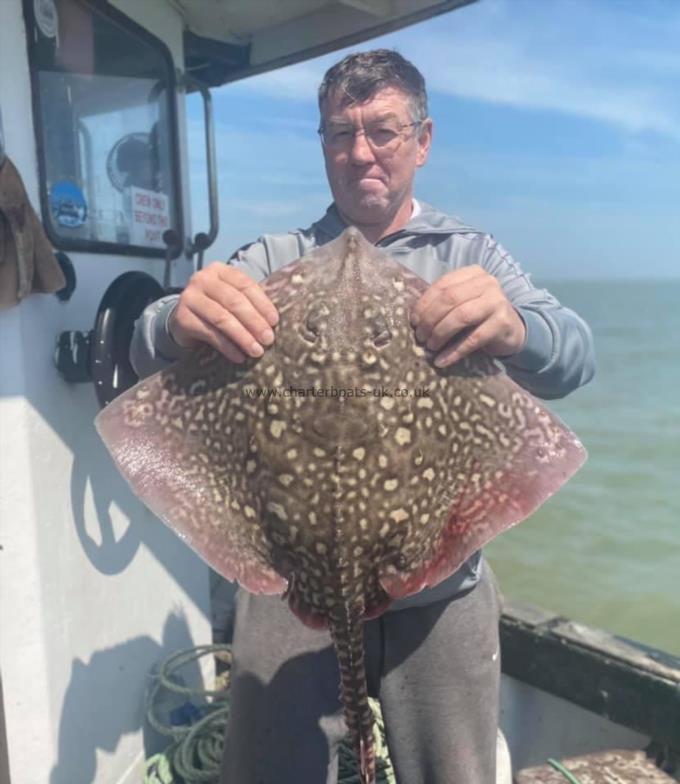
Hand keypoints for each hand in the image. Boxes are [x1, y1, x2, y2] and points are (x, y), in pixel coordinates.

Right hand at [169, 263, 278, 362]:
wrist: (184, 320)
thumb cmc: (216, 308)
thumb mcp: (232, 299)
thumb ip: (250, 303)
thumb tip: (273, 323)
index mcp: (219, 270)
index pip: (245, 284)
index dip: (262, 303)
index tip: (275, 321)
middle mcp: (202, 279)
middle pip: (234, 301)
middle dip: (254, 322)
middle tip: (268, 339)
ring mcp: (190, 297)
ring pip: (222, 318)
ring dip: (243, 337)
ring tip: (256, 351)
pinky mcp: (183, 318)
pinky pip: (210, 334)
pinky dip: (227, 347)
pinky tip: (239, 356)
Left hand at [410, 265, 525, 367]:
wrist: (512, 330)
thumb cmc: (480, 316)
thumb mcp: (464, 302)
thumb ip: (444, 302)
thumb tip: (415, 319)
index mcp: (473, 273)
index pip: (442, 286)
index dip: (424, 304)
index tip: (414, 321)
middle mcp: (487, 283)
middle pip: (449, 299)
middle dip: (430, 320)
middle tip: (420, 336)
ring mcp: (497, 302)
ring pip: (460, 316)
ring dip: (440, 333)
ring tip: (430, 346)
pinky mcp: (502, 323)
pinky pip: (473, 339)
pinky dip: (454, 352)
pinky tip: (442, 361)